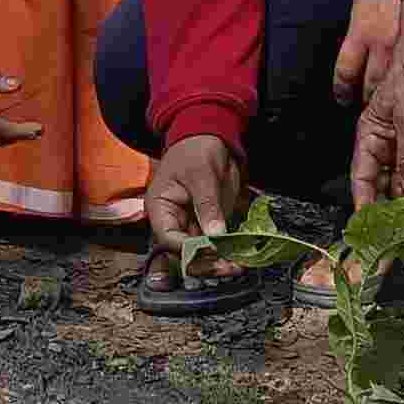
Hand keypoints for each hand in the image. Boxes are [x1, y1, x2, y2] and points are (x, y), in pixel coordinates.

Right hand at [143, 134, 245, 254]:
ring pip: (201, 254)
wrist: (208, 137)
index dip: (190, 249)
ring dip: (219, 262)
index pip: (169, 238)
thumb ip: (207, 204)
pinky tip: (242, 258)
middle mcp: (173, 221)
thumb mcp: (201, 174)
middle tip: (230, 266)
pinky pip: (216, 245)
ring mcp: (192, 225)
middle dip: (206, 263)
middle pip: (184, 253)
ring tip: (238, 265)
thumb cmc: (196, 150)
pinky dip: (228, 253)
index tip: (213, 249)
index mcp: (160, 208)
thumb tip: (215, 234)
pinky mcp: (209, 225)